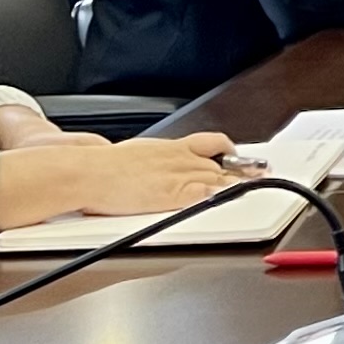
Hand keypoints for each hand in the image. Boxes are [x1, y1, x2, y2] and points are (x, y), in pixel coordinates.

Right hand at [0, 129, 239, 236]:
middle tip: (259, 173)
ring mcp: (176, 175)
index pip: (209, 144)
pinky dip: (218, 196)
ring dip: (235, 183)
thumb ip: (150, 162)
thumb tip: (150, 171)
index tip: (242, 158)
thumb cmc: (99, 167)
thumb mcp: (132, 156)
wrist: (84, 171)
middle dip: (240, 169)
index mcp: (167, 147)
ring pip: (217, 176)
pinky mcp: (171, 194)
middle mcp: (177, 157)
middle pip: (220, 160)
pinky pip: (203, 194)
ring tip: (252, 187)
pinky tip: (228, 200)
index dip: (229, 152)